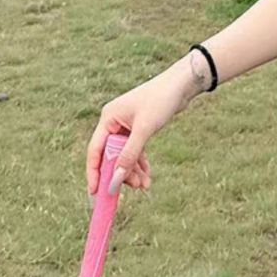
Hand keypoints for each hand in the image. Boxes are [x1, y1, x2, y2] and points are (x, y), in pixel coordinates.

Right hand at [86, 71, 184, 197]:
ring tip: (145, 185)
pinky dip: (140, 162)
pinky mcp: (138, 128)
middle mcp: (114, 122)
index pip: (96, 150)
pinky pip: (135, 150)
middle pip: (111, 155)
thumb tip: (116, 179)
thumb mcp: (144, 129)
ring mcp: (126, 126)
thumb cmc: (161, 100)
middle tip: (134, 188)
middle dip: (121, 173)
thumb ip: (129, 155)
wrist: (182, 84)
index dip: (95, 172)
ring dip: (133, 171)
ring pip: (124, 155)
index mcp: (108, 118)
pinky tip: (147, 175)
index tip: (95, 192)